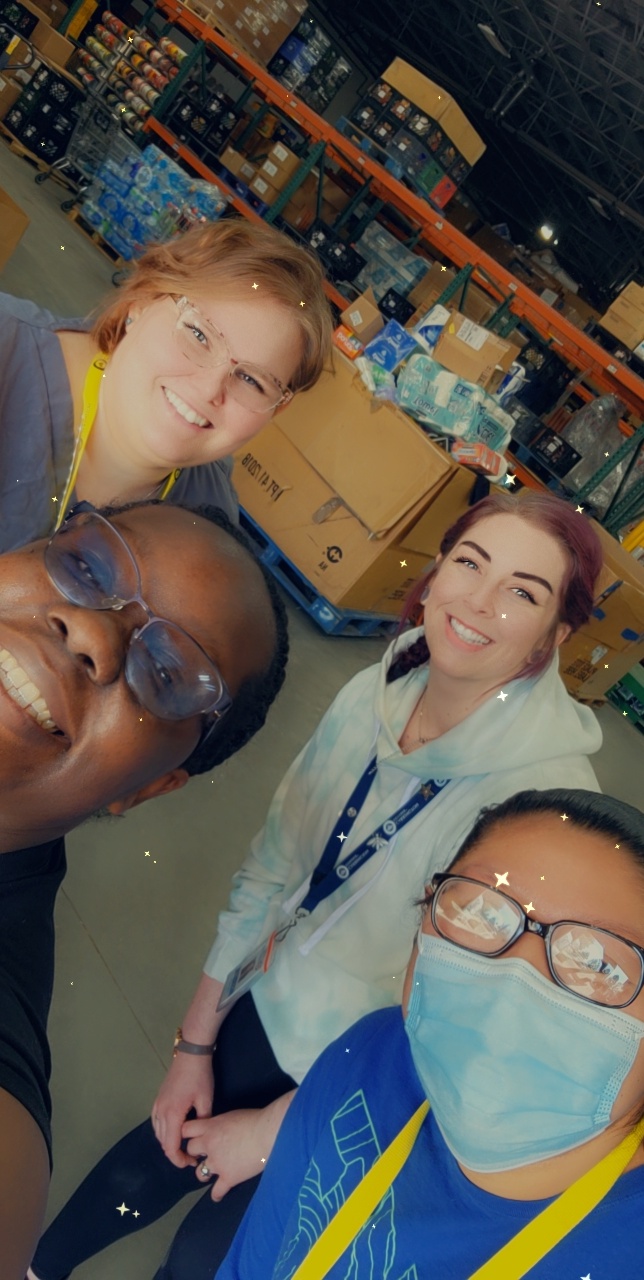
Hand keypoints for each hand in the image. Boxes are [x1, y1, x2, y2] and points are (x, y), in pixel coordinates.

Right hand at [152, 1053, 213, 1169]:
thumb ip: (203, 1121)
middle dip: (175, 1154)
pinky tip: (174, 1131)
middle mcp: (160, 1112)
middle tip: (191, 1157)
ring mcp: (157, 1105)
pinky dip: (163, 1132)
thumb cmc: (200, 1076)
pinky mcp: (157, 1100)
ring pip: (158, 1134)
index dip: (179, 1159)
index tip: (192, 1162)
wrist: (190, 1054)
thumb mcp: (205, 1100)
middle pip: (163, 1143)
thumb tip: (202, 1137)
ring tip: (184, 1146)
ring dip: (169, 1143)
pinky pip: (156, 1123)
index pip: (171, 1147)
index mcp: (172, 1115)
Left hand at [183, 1092, 295, 1200]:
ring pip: (199, 1173)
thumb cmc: (256, 1119)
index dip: (189, 1134)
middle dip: (196, 1152)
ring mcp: (218, 1163)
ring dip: (204, 1173)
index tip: (194, 1136)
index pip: (186, 1130)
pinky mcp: (229, 1177)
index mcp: (211, 1126)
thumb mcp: (233, 1115)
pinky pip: (217, 1191)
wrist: (269, 1133)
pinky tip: (218, 1195)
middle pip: (191, 1150)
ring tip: (209, 1173)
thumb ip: (221, 1124)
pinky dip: (217, 1194)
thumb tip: (220, 1130)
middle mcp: (210, 1144)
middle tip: (205, 1153)